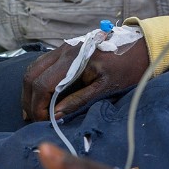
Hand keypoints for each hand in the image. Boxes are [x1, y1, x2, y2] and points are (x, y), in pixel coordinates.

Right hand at [21, 38, 149, 121]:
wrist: (140, 47)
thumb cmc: (127, 69)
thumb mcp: (105, 89)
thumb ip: (78, 101)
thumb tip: (54, 114)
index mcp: (73, 59)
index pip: (42, 84)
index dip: (37, 106)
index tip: (42, 122)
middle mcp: (63, 50)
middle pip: (31, 76)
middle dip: (28, 100)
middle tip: (33, 119)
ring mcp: (62, 48)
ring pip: (33, 69)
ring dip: (29, 91)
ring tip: (33, 110)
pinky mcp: (65, 50)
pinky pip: (42, 65)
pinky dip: (36, 81)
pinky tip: (40, 96)